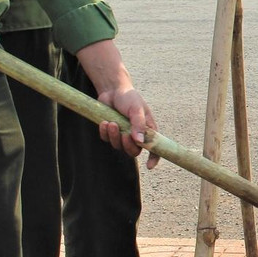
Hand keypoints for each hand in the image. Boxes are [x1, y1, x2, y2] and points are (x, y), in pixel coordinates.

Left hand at [75, 39, 157, 163]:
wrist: (112, 90)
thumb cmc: (129, 97)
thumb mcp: (137, 108)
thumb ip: (139, 124)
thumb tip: (139, 141)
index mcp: (147, 129)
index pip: (154, 148)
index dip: (153, 158)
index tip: (149, 166)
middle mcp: (136, 134)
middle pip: (133, 151)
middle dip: (127, 145)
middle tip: (124, 134)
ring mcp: (122, 134)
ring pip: (118, 146)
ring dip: (114, 137)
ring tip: (111, 123)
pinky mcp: (110, 132)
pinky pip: (106, 139)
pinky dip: (105, 132)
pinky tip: (104, 122)